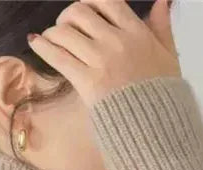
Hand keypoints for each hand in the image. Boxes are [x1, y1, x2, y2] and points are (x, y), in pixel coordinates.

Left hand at [26, 0, 180, 107]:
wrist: (153, 124)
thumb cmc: (160, 92)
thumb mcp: (168, 55)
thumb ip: (161, 26)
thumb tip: (160, 2)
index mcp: (135, 31)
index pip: (106, 0)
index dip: (89, 1)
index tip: (83, 10)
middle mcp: (115, 40)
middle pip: (79, 12)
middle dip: (66, 17)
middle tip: (63, 27)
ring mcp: (99, 60)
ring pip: (65, 32)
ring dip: (52, 32)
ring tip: (49, 38)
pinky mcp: (86, 80)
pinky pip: (58, 56)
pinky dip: (43, 47)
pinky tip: (35, 42)